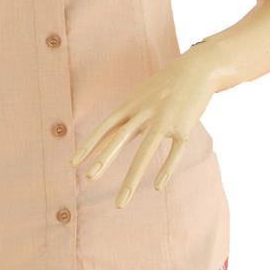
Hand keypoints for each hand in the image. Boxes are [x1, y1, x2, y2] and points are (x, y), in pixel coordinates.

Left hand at [70, 48, 218, 206]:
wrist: (197, 68)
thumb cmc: (164, 87)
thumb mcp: (140, 98)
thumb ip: (124, 120)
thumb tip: (103, 140)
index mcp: (131, 106)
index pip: (105, 127)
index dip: (89, 145)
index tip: (73, 164)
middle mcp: (144, 112)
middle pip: (121, 138)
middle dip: (104, 159)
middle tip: (89, 178)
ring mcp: (165, 119)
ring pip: (146, 151)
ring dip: (132, 177)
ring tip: (121, 200)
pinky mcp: (185, 127)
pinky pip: (175, 151)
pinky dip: (166, 169)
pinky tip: (157, 186)